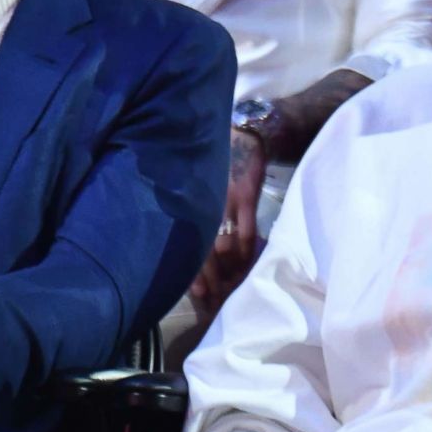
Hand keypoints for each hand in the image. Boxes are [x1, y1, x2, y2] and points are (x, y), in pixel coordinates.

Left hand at [191, 129, 264, 307]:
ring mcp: (222, 202)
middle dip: (208, 279)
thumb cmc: (214, 158)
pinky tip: (248, 265)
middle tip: (213, 301)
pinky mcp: (244, 196)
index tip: (198, 293)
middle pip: (201, 253)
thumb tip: (183, 244)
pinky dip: (247, 252)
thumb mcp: (193, 185)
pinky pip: (246, 233)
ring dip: (229, 271)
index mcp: (182, 206)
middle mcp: (198, 206)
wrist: (241, 130)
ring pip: (223, 247)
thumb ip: (188, 210)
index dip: (192, 273)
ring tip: (231, 291)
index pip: (184, 248)